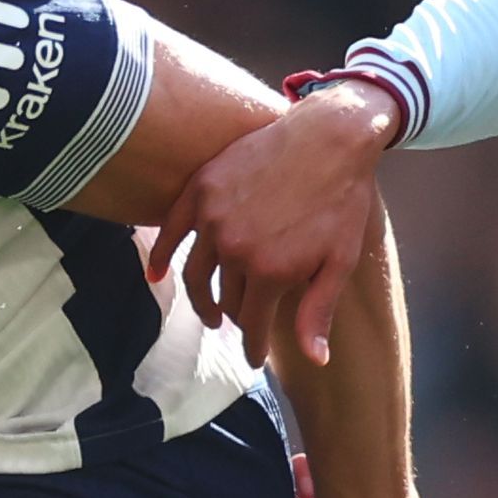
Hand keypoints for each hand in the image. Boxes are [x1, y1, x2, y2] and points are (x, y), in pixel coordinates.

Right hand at [149, 79, 398, 365]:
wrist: (331, 136)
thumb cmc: (342, 200)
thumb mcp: (339, 260)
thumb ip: (318, 311)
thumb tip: (315, 360)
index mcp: (270, 271)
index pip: (252, 324)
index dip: (254, 346)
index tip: (255, 358)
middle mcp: (234, 248)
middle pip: (226, 300)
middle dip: (235, 319)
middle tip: (238, 327)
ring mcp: (213, 217)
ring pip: (197, 273)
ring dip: (202, 298)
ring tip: (211, 312)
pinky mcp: (202, 189)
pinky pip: (171, 231)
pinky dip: (159, 256)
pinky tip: (154, 275)